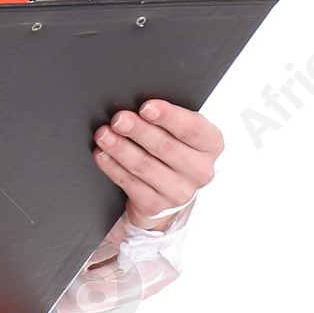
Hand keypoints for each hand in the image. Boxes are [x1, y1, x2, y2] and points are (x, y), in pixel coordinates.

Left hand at [94, 97, 222, 224]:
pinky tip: (102, 155)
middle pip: (165, 147)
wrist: (170, 190)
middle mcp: (200, 171)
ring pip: (145, 166)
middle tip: (119, 119)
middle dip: (139, 131)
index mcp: (211, 144)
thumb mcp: (182, 132)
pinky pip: (130, 184)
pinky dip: (113, 168)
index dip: (168, 117)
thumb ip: (169, 119)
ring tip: (104, 134)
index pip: (192, 129)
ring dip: (121, 148)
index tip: (146, 107)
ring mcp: (180, 192)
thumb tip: (138, 106)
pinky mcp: (156, 206)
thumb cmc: (175, 148)